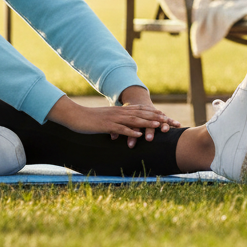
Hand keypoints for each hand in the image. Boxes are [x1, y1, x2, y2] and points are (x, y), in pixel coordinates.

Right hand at [47, 91, 179, 148]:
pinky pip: (121, 129)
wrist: (75, 116)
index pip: (142, 110)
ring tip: (160, 127)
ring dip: (148, 123)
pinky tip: (139, 135)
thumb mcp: (107, 120)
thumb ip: (117, 122)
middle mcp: (120, 112)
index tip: (167, 117)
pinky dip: (130, 132)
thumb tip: (126, 128)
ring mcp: (114, 118)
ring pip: (134, 120)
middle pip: (143, 114)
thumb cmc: (90, 120)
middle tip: (170, 122)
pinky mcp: (107, 125)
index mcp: (121, 110)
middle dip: (157, 118)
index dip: (155, 113)